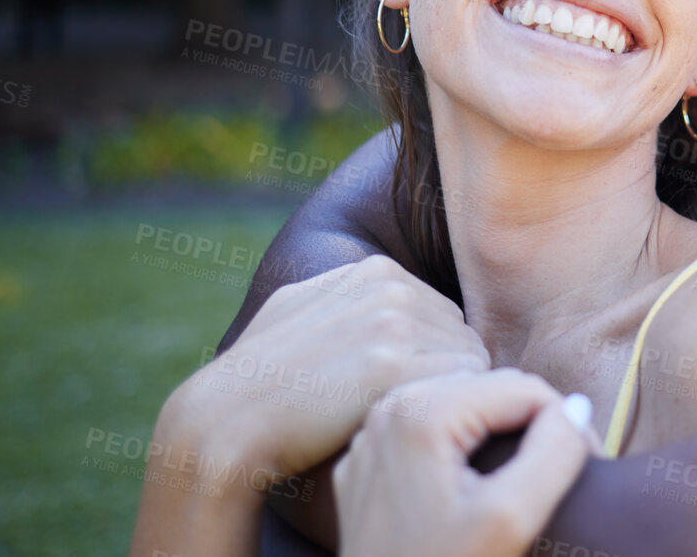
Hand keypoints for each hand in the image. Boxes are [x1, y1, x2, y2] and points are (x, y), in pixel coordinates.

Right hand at [167, 255, 489, 480]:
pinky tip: (409, 427)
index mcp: (376, 269)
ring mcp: (392, 321)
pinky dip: (445, 410)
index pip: (444, 314)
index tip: (401, 389)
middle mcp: (390, 287)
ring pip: (468, 360)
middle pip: (461, 335)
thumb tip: (399, 295)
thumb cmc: (266, 377)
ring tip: (404, 419)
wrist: (229, 420)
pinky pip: (461, 384)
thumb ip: (353, 297)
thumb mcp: (305, 308)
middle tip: (408, 410)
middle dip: (445, 373)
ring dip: (447, 394)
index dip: (431, 356)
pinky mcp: (393, 363)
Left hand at [335, 369, 591, 556]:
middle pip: (492, 390)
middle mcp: (390, 408)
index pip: (524, 388)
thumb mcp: (508, 521)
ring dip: (500, 433)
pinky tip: (474, 488)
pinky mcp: (369, 464)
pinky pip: (431, 432)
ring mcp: (374, 436)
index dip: (565, 425)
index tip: (588, 470)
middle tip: (557, 478)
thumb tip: (575, 407)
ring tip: (522, 481)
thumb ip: (554, 453)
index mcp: (421, 411)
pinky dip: (462, 447)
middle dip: (532, 425)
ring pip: (464, 405)